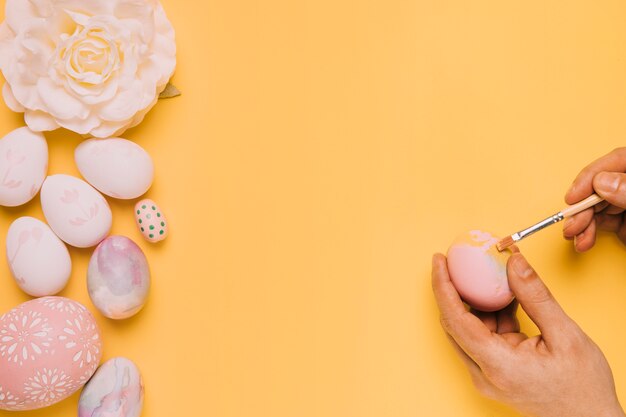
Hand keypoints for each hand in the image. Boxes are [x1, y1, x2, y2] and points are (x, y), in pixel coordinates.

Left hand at [432, 252, 623, 416]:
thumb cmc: (582, 387)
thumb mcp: (565, 335)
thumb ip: (536, 296)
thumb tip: (513, 262)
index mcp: (497, 365)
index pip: (455, 320)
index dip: (443, 286)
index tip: (439, 261)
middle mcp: (484, 372)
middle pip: (455, 323)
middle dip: (454, 288)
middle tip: (457, 260)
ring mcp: (487, 374)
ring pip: (469, 329)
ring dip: (477, 300)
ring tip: (490, 272)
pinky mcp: (495, 372)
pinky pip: (485, 337)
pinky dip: (493, 314)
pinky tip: (507, 296)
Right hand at [564, 147, 625, 251]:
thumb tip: (602, 182)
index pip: (617, 161)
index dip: (592, 175)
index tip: (574, 195)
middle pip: (601, 186)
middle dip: (583, 206)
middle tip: (572, 223)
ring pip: (597, 206)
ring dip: (581, 223)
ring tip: (574, 236)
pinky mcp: (625, 223)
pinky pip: (601, 222)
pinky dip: (588, 232)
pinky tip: (583, 241)